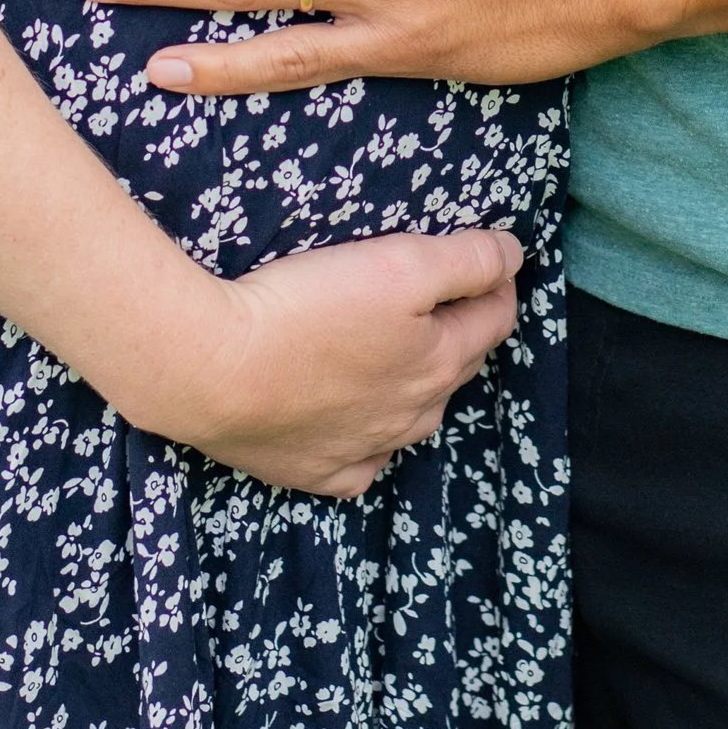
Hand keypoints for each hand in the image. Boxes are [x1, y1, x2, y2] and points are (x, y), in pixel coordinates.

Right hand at [113, 222, 526, 495]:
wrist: (213, 370)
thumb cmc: (306, 308)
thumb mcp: (399, 262)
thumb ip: (467, 260)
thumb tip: (513, 257)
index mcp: (438, 361)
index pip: (493, 317)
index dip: (498, 280)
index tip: (495, 257)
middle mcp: (412, 413)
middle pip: (457, 366)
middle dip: (463, 329)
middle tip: (452, 296)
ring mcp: (365, 448)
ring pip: (413, 415)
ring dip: (418, 383)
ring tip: (405, 353)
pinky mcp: (317, 471)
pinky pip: (361, 461)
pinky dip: (368, 441)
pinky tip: (357, 422)